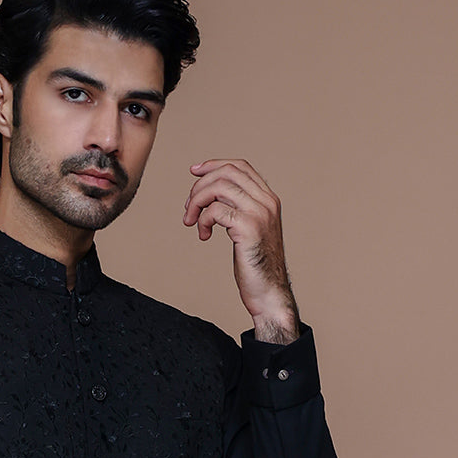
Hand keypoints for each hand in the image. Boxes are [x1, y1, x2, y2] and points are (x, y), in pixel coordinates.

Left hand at [183, 158, 298, 343]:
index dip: (214, 165)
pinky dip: (203, 221)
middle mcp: (267, 202)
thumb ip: (236, 210)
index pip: (240, 166)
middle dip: (200, 185)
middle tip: (188, 208)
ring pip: (219, 187)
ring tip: (191, 221)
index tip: (194, 172)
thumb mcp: (247, 230)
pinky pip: (216, 211)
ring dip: (197, 202)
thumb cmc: (255, 266)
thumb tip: (211, 195)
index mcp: (268, 199)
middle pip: (227, 172)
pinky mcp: (248, 228)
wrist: (269, 292)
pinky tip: (204, 235)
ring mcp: (260, 214)